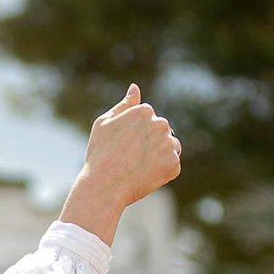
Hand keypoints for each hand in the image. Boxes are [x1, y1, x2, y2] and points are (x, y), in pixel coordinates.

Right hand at [59, 84, 181, 244]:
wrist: (104, 186)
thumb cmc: (100, 154)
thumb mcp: (105, 123)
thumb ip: (124, 105)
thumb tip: (135, 88)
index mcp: (144, 111)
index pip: (148, 119)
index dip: (135, 135)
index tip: (123, 146)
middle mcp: (160, 124)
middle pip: (161, 132)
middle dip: (150, 143)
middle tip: (130, 159)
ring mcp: (169, 144)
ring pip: (170, 148)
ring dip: (159, 156)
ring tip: (138, 168)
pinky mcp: (174, 164)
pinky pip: (171, 166)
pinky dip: (161, 172)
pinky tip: (144, 176)